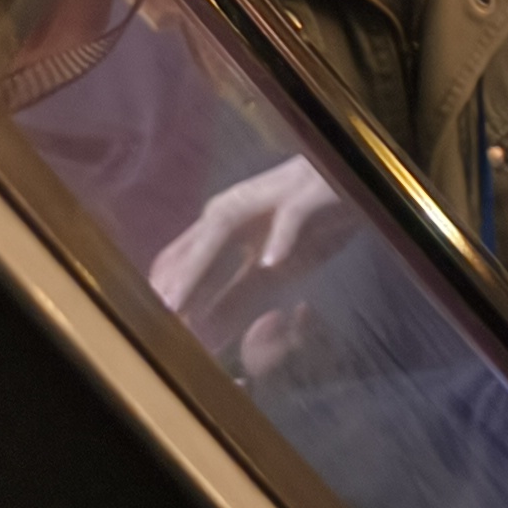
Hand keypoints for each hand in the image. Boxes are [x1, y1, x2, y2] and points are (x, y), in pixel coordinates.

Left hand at [149, 153, 351, 372]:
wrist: (358, 173)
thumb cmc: (317, 220)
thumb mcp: (279, 267)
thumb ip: (243, 295)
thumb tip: (207, 333)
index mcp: (226, 226)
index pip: (179, 259)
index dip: (162, 292)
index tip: (149, 332)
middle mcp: (239, 209)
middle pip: (193, 246)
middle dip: (170, 286)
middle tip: (152, 327)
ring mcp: (271, 199)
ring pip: (224, 227)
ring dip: (200, 265)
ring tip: (181, 302)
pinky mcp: (309, 193)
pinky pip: (291, 215)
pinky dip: (280, 237)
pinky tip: (272, 262)